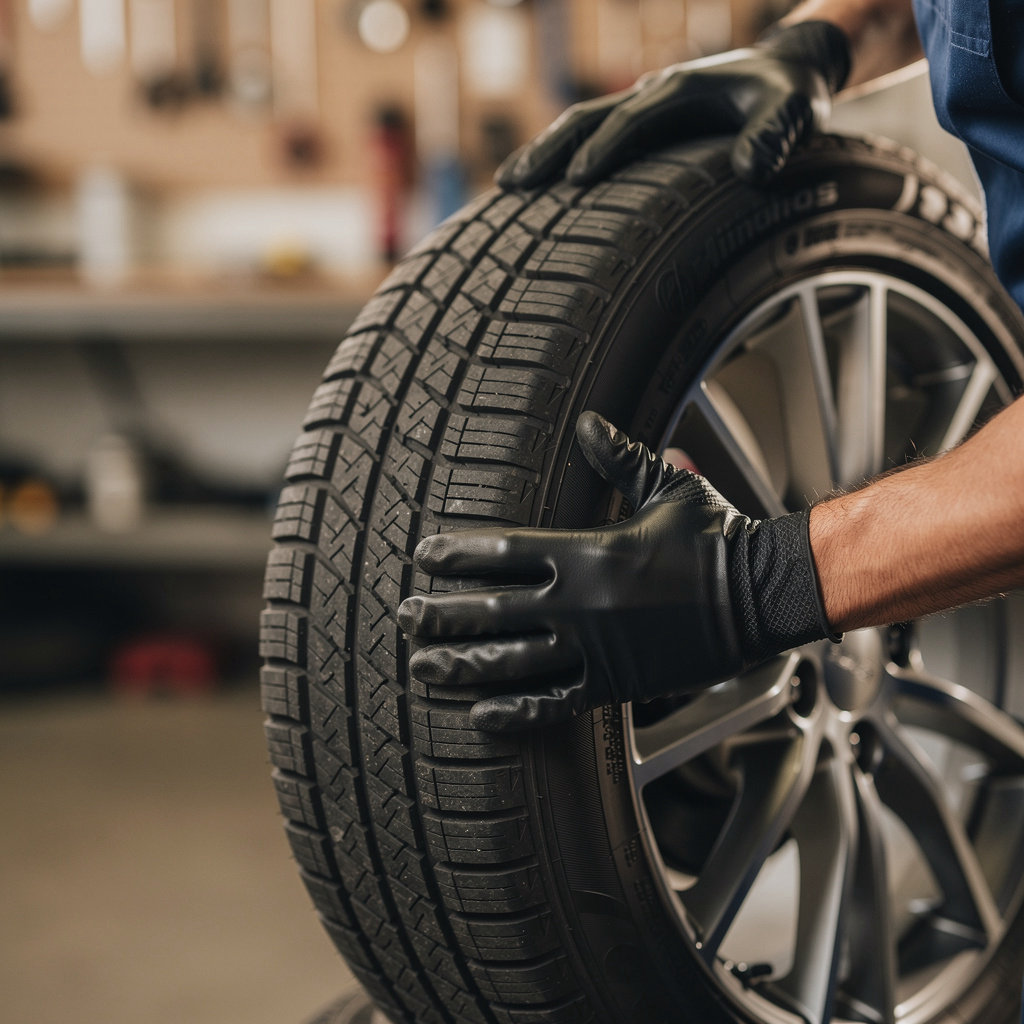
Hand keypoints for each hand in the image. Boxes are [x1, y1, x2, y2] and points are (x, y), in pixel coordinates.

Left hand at [398, 412, 837, 730]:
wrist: (759, 595)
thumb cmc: (716, 539)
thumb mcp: (667, 488)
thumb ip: (619, 458)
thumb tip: (588, 422)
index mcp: (588, 552)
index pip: (503, 552)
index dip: (457, 555)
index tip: (424, 558)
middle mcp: (581, 603)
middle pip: (492, 610)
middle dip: (442, 614)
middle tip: (405, 618)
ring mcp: (593, 648)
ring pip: (511, 662)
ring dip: (461, 664)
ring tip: (423, 666)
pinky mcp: (613, 683)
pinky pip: (553, 703)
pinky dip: (514, 710)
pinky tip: (481, 713)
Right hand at [496, 20, 849, 188]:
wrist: (784, 70)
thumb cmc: (787, 96)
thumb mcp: (795, 111)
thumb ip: (777, 135)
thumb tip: (751, 170)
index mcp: (680, 90)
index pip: (630, 121)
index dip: (604, 149)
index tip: (576, 180)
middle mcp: (651, 95)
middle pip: (586, 118)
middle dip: (549, 150)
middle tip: (513, 183)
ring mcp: (640, 109)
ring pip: (579, 127)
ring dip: (544, 154)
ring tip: (508, 187)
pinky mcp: (639, 126)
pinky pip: (591, 139)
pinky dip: (562, 160)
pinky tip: (541, 191)